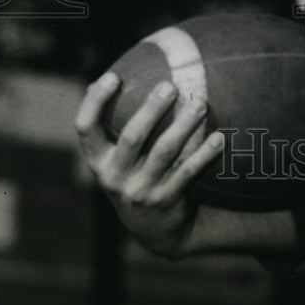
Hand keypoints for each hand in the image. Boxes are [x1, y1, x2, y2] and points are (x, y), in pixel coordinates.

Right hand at [75, 71, 223, 257]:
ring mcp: (140, 190)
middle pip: (132, 136)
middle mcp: (114, 176)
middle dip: (151, 109)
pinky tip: (219, 137)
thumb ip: (117, 126)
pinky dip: (204, 154)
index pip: (85, 128)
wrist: (154, 230)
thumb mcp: (118, 158)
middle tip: (170, 86)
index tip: (113, 76)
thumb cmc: (135, 175)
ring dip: (184, 125)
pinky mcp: (166, 201)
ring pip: (165, 152)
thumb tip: (121, 74)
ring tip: (200, 103)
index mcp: (98, 161)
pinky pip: (188, 172)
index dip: (95, 102)